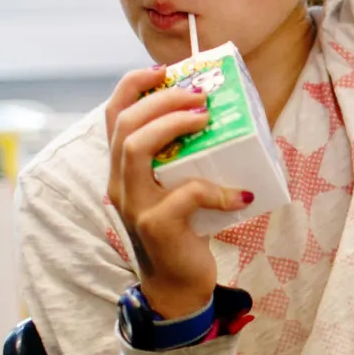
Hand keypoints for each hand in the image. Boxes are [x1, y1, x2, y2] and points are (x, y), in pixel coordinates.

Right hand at [104, 69, 252, 318]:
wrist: (177, 284)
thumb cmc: (184, 226)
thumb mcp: (177, 184)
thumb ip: (184, 155)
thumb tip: (220, 112)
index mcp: (122, 167)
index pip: (113, 114)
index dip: (133, 85)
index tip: (165, 70)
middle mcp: (119, 182)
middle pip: (125, 124)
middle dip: (163, 99)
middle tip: (200, 94)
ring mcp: (134, 204)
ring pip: (136, 149)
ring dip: (174, 125)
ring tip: (206, 119)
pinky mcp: (157, 225)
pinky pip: (186, 194)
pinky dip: (216, 189)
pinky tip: (240, 194)